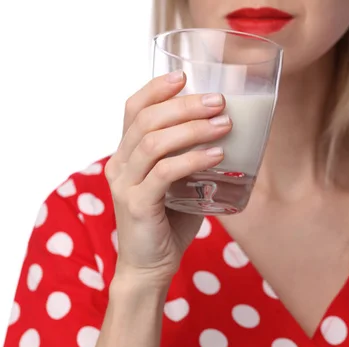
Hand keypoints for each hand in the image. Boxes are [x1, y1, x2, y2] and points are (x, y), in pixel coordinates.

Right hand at [104, 70, 231, 286]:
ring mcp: (125, 185)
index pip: (133, 110)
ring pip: (154, 143)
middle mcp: (119, 164)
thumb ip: (190, 160)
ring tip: (225, 124)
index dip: (156, 89)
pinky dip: (192, 160)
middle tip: (218, 101)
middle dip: (184, 105)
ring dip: (192, 129)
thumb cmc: (168, 223)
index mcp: (126, 155)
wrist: (150, 267)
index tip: (185, 76)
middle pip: (146, 120)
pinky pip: (164, 174)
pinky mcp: (136, 205)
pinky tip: (217, 155)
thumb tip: (228, 136)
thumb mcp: (178, 184)